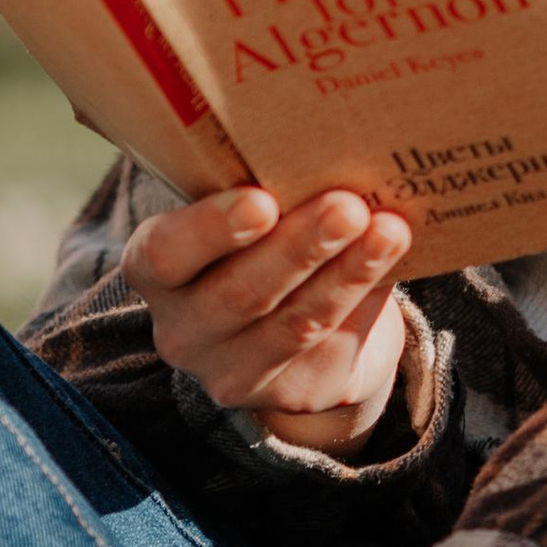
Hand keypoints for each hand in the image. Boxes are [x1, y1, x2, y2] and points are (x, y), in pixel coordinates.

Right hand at [124, 184, 410, 456]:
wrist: (292, 324)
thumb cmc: (261, 241)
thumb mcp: (247, 214)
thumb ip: (272, 191)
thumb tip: (336, 153)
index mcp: (154, 268)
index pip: (164, 253)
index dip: (210, 229)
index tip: (261, 200)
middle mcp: (182, 329)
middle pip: (239, 293)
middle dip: (299, 247)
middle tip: (347, 206)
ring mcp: (232, 371)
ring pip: (294, 323)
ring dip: (347, 273)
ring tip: (389, 231)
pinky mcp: (290, 393)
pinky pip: (333, 344)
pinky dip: (367, 298)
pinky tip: (392, 263)